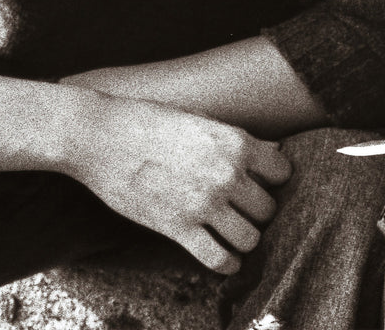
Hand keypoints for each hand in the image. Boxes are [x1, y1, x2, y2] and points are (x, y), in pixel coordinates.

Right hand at [66, 92, 291, 273]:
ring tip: (235, 233)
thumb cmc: (151, 122)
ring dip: (245, 238)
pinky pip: (218, 258)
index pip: (282, 172)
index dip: (273, 180)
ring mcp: (203, 203)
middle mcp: (227, 174)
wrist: (101, 136)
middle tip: (244, 211)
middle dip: (259, 212)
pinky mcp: (177, 227)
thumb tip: (276, 150)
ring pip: (251, 237)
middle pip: (268, 208)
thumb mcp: (203, 120)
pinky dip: (227, 264)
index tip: (260, 183)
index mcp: (237, 143)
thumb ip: (240, 140)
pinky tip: (227, 259)